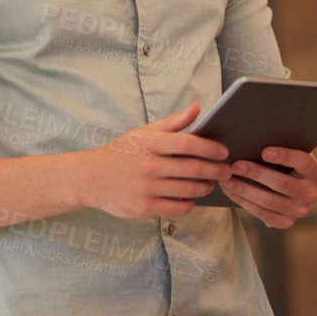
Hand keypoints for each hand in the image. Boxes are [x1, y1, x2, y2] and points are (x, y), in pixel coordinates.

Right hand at [77, 103, 231, 219]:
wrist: (90, 178)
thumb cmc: (122, 153)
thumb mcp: (143, 133)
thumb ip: (173, 122)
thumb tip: (197, 107)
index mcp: (150, 143)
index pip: (189, 143)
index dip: (211, 148)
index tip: (224, 152)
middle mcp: (148, 165)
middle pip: (194, 168)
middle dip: (216, 170)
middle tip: (226, 170)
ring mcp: (146, 188)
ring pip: (189, 189)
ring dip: (206, 187)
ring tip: (210, 183)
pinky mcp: (143, 207)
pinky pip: (177, 208)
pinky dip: (189, 203)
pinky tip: (190, 197)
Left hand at [219, 147, 316, 229]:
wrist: (286, 187)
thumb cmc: (282, 163)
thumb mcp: (286, 152)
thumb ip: (279, 145)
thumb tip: (254, 138)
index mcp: (314, 171)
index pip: (302, 162)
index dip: (284, 156)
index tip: (264, 151)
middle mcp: (310, 193)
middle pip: (281, 183)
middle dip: (256, 173)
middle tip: (235, 165)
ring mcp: (299, 210)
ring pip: (268, 200)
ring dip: (244, 189)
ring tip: (226, 179)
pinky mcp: (286, 222)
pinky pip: (261, 214)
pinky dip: (243, 201)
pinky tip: (230, 191)